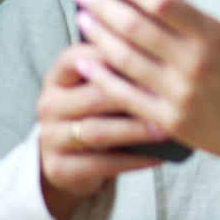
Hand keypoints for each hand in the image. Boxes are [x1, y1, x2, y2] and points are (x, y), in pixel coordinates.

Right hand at [36, 43, 167, 219]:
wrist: (75, 162)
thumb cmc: (100, 113)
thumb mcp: (103, 87)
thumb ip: (122, 68)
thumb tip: (163, 52)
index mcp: (59, 76)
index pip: (77, 57)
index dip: (112, 55)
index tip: (150, 55)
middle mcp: (49, 104)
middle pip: (93, 96)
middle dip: (134, 96)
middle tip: (170, 96)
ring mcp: (51, 137)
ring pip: (97, 131)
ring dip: (135, 130)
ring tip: (167, 128)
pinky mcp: (59, 168)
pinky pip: (100, 164)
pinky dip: (133, 161)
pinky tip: (159, 157)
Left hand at [72, 0, 219, 166]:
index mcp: (218, 38)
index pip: (165, 3)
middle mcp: (196, 65)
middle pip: (137, 28)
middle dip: (105, 6)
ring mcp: (180, 95)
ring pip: (126, 59)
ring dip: (98, 36)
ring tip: (82, 17)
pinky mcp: (170, 121)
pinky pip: (127, 96)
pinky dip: (103, 77)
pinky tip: (86, 62)